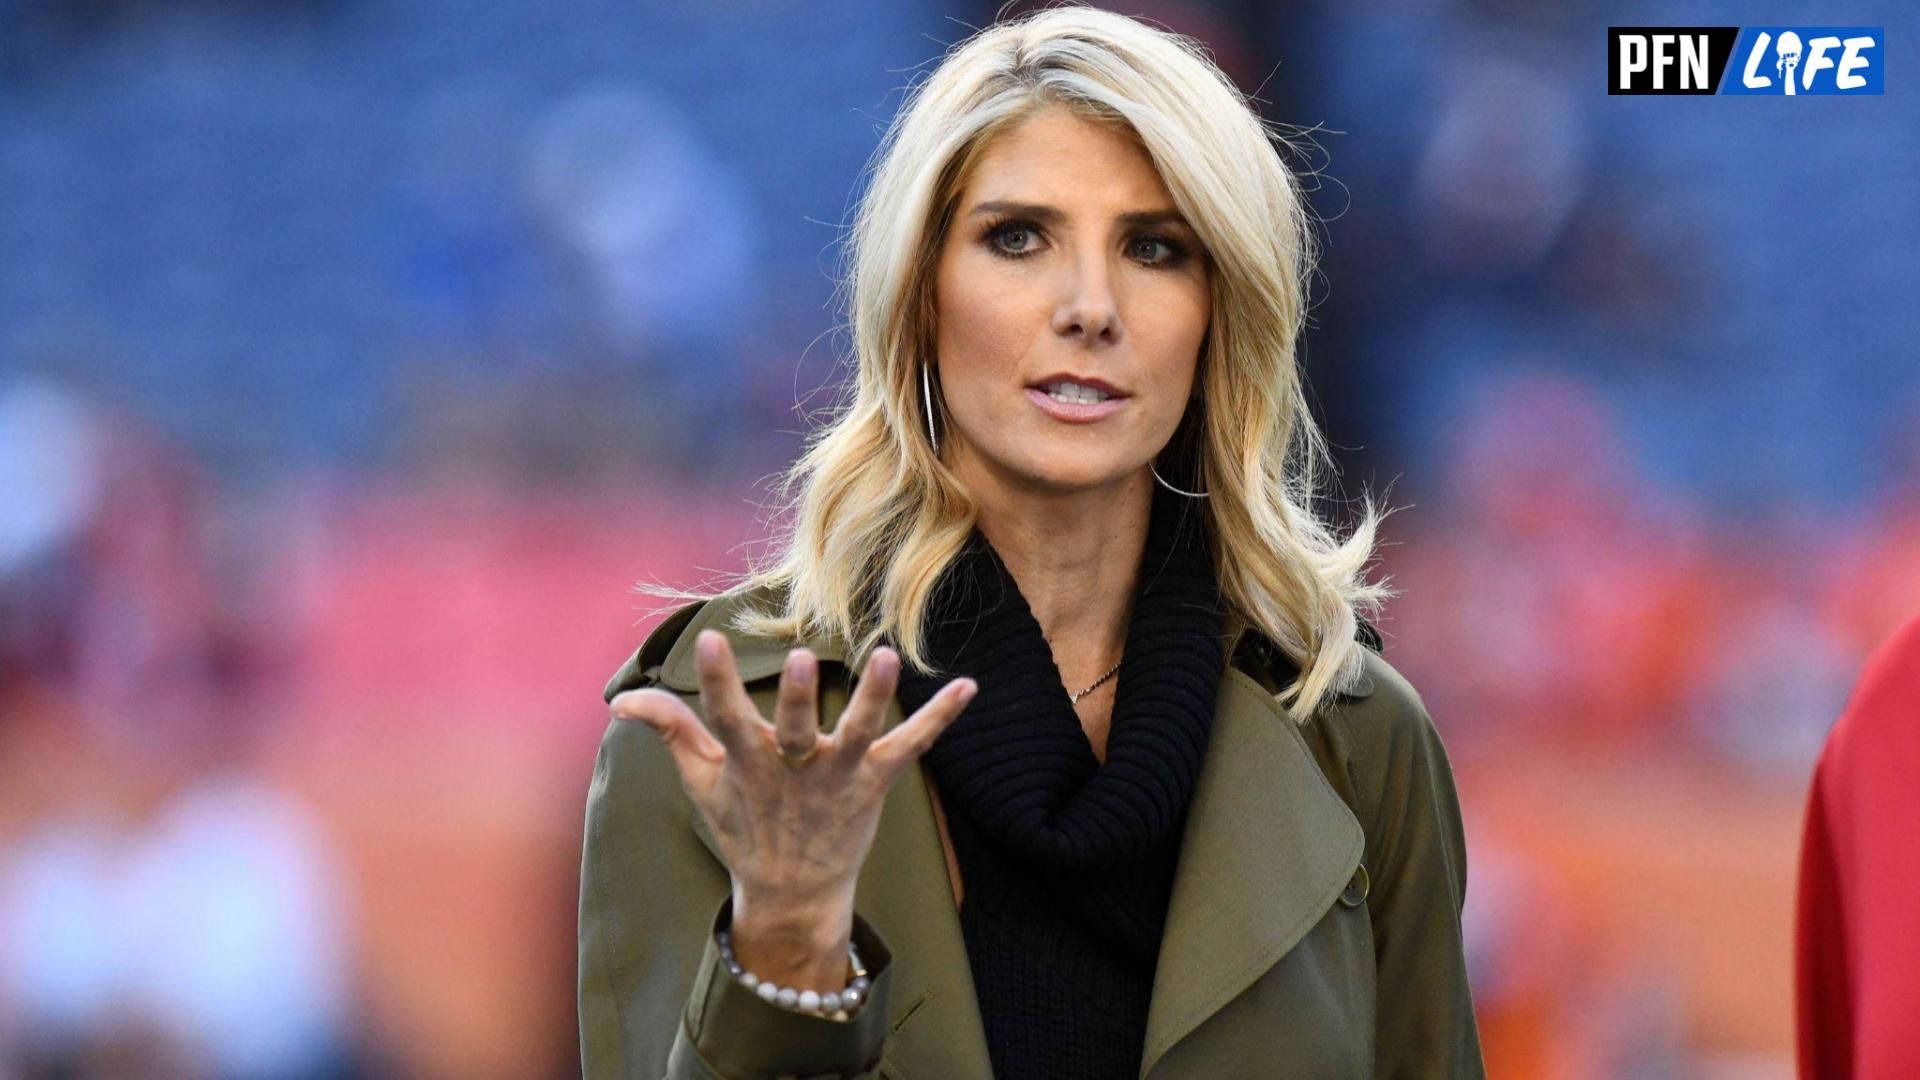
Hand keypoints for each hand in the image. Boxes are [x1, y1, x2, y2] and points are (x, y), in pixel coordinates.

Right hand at [610, 628, 975, 977]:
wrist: (792, 893)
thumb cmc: (744, 824)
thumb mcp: (702, 780)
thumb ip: (670, 730)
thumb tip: (621, 700)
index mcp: (748, 763)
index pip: (724, 717)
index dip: (715, 680)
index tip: (710, 639)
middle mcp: (794, 768)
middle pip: (794, 729)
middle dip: (795, 697)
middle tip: (798, 659)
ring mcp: (838, 775)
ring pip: (857, 732)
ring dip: (873, 696)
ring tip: (887, 658)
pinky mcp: (875, 782)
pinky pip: (913, 746)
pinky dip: (942, 718)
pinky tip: (970, 686)